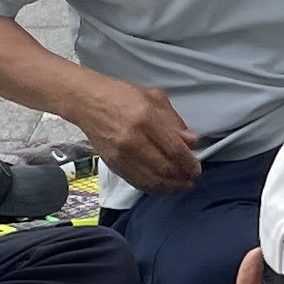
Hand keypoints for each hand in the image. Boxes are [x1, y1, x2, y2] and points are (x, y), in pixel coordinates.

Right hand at [69, 74, 201, 196]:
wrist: (87, 101)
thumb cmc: (121, 95)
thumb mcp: (153, 97)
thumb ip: (174, 120)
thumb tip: (192, 141)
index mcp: (146, 119)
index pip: (174, 149)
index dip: (189, 163)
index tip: (196, 168)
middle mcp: (133, 139)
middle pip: (164, 168)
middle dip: (182, 177)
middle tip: (191, 179)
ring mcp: (121, 154)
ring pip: (151, 180)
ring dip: (169, 187)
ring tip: (180, 186)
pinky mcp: (112, 164)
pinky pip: (136, 182)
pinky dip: (152, 188)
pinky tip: (162, 187)